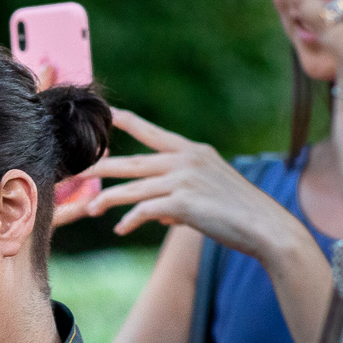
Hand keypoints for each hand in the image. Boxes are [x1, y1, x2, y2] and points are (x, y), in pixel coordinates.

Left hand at [70, 109, 301, 263]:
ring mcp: (184, 180)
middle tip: (76, 172)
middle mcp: (186, 160)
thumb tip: (156, 214)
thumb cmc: (240, 213)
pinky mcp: (183, 203)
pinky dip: (130, 221)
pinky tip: (121, 230)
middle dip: (100, 167)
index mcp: (193, 151)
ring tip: (89, 209)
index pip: (152, 132)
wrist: (266, 228)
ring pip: (132, 187)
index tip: (107, 112)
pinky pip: (144, 211)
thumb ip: (179, 196)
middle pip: (132, 162)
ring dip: (107, 199)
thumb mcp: (209, 191)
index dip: (127, 121)